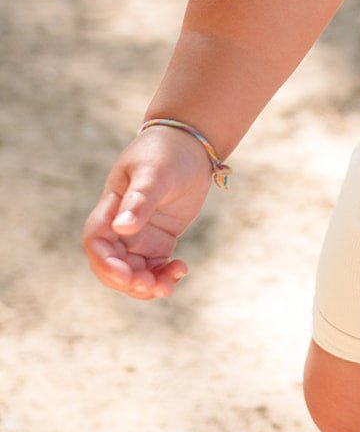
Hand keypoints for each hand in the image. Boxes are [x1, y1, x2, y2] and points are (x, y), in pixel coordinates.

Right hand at [82, 126, 215, 298]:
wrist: (190, 145)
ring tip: (168, 286)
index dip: (106, 264)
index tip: (126, 277)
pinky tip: (180, 269)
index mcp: (110, 209)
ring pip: (135, 272)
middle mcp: (120, 227)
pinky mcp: (159, 240)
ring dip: (147, 285)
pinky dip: (164, 275)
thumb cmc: (166, 152)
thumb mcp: (154, 173)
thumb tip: (122, 228)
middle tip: (153, 287)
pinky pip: (155, 268)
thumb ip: (139, 200)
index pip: (97, 243)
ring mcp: (139, 236)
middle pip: (113, 265)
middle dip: (129, 282)